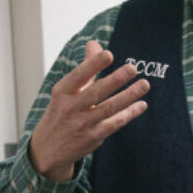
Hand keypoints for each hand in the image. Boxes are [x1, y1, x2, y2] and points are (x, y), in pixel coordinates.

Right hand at [28, 40, 149, 180]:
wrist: (48, 149)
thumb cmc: (61, 112)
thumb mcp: (66, 91)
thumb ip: (84, 68)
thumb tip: (94, 44)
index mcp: (62, 92)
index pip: (78, 76)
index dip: (93, 65)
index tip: (108, 54)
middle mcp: (71, 108)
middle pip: (96, 92)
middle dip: (115, 80)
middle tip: (132, 68)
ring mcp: (83, 124)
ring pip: (109, 107)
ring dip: (128, 96)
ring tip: (144, 84)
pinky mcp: (93, 137)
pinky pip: (115, 123)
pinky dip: (129, 113)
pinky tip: (141, 104)